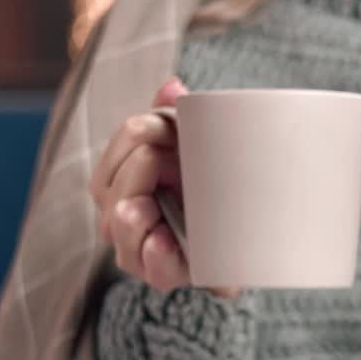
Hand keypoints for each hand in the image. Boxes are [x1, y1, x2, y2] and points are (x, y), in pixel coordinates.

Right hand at [89, 76, 236, 296]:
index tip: (164, 127)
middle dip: (133, 171)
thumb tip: (172, 85)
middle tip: (158, 155)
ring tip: (146, 206)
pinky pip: (152, 269)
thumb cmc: (210, 187)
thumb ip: (177, 117)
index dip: (133, 138)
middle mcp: (127, 214)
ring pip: (120, 230)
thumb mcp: (194, 149)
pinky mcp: (169, 274)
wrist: (252, 235)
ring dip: (130, 214)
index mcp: (129, 181)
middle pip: (108, 191)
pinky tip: (163, 242)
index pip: (112, 158)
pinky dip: (154, 255)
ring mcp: (144, 247)